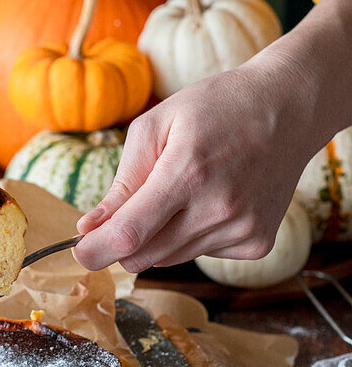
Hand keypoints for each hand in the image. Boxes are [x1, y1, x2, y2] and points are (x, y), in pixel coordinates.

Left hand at [73, 61, 318, 272]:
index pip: (129, 234)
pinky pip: (202, 254)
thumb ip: (122, 183)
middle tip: (123, 215)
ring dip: (158, 236)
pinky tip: (210, 200)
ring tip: (178, 193)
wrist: (288, 108)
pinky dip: (192, 235)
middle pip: (145, 256)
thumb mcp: (156, 126)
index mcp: (187, 172)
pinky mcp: (257, 242)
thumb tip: (90, 228)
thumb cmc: (216, 107)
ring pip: (170, 259)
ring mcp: (243, 229)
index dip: (96, 251)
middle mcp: (218, 208)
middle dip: (121, 243)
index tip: (78, 252)